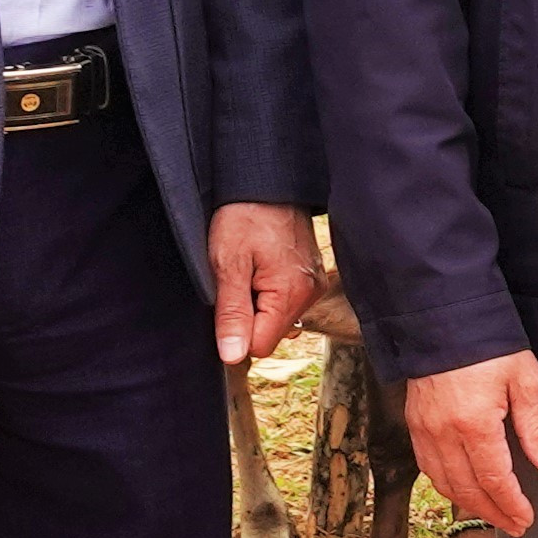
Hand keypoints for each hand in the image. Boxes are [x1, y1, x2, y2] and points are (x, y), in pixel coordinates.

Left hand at [209, 203, 321, 363]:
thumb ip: (232, 313)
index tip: (224, 301)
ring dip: (257, 304)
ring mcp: (314, 285)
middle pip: (270, 334)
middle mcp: (310, 294)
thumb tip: (232, 356)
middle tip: (235, 279)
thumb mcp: (227, 264)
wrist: (267, 181)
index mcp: (292, 294)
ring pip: (276, 319)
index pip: (259, 346)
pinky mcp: (311, 276)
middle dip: (247, 317)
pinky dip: (268, 292)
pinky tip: (260, 267)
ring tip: (248, 269)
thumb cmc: (244, 216)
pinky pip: (285, 302)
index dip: (234, 331)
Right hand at [409, 351, 537, 537]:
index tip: (526, 519)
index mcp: (474, 424)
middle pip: (468, 489)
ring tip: (493, 514)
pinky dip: (447, 485)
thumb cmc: (489, 344)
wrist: (443, 317)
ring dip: (469, 504)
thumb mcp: (526, 380)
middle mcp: (443, 432)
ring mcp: (423, 429)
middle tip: (515, 526)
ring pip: (444, 483)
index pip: (495, 479)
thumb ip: (537, 427)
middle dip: (493, 513)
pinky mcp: (414, 423)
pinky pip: (428, 467)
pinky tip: (464, 489)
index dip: (511, 504)